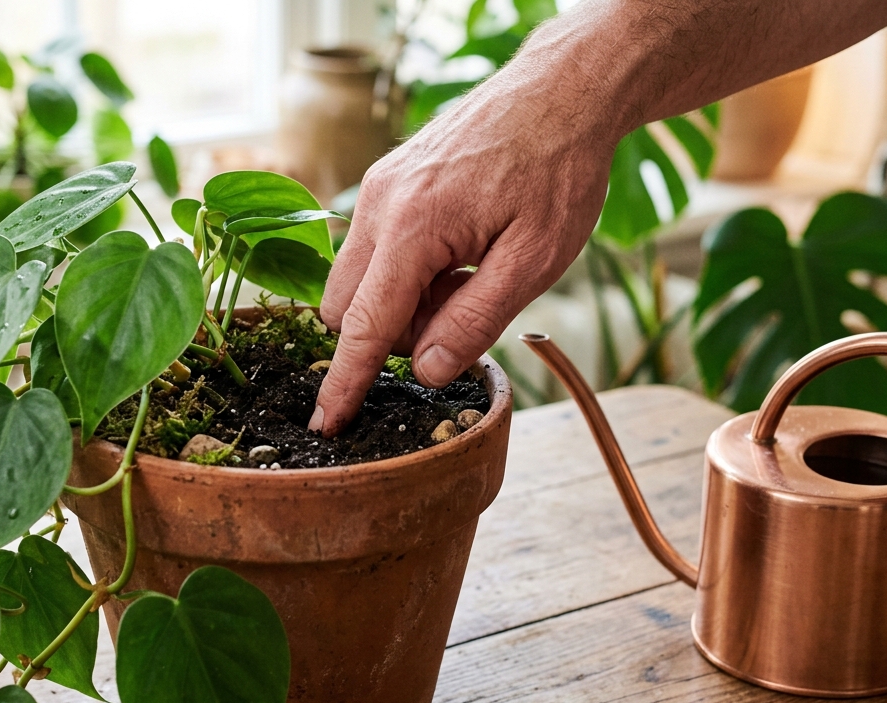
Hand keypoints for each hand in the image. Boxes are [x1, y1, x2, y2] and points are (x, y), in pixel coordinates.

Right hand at [309, 19, 619, 436]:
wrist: (561, 92)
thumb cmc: (558, 170)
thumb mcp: (534, 261)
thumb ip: (473, 321)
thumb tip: (424, 372)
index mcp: (413, 227)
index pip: (363, 326)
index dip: (345, 383)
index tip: (325, 426)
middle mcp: (380, 205)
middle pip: (347, 308)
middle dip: (392, 333)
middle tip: (463, 309)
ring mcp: (378, 189)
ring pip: (357, 280)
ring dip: (401, 302)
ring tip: (471, 273)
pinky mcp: (387, 182)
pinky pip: (374, 250)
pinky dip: (407, 271)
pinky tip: (460, 251)